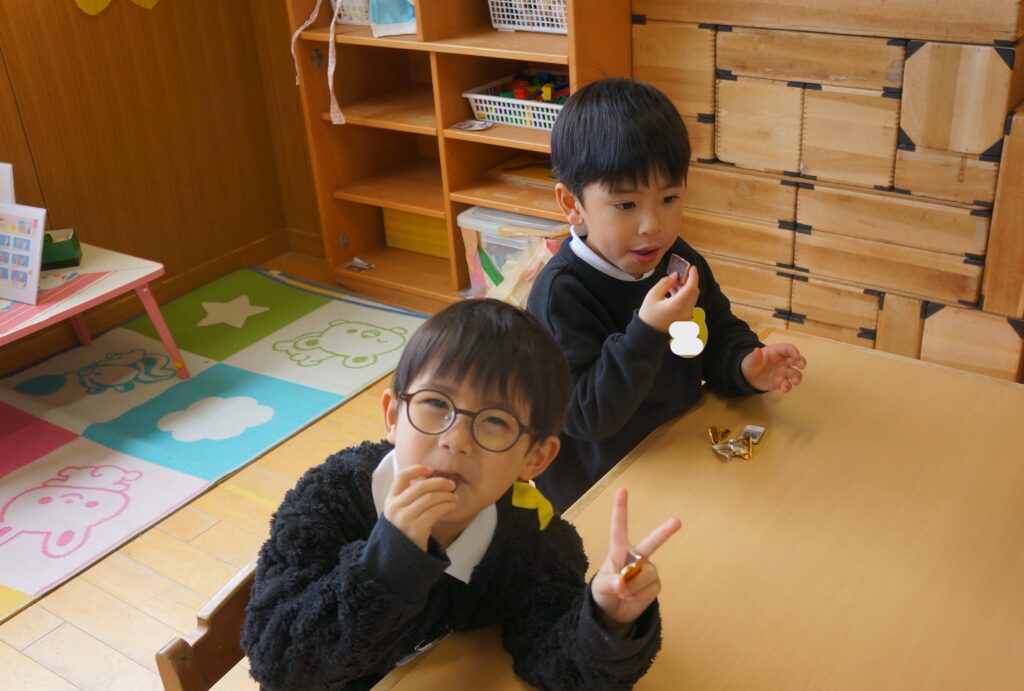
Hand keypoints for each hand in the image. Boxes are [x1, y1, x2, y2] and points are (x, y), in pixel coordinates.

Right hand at [383, 465, 457, 550]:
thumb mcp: (400, 512)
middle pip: (420, 486)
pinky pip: (435, 511)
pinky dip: (446, 506)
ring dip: (446, 496)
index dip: (417, 469)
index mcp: (390, 500)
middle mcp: (395, 507)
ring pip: (430, 498)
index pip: (401, 476)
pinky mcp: (416, 529)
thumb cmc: (405, 531)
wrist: (402, 557)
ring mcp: (404, 518)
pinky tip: (452, 506)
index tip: (431, 469)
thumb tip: (432, 478)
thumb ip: (409, 497)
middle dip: (439, 483)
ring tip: (454, 498)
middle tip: (451, 485)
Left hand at [592, 489, 681, 635]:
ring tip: (624, 593)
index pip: (619, 527)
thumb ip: (609, 583)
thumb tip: (622, 582)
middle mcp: (636, 557)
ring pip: (648, 573)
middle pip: (651, 543)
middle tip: (677, 521)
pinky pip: (652, 587)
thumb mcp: (599, 588)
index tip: (622, 490)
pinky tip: (632, 598)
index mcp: (619, 551)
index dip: (620, 509)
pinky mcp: (654, 584)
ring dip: (635, 586)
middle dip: (664, 532)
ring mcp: (647, 570)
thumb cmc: (603, 593)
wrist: (612, 613)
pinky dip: (640, 595)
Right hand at [638, 265, 700, 333]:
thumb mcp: (653, 295)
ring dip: (686, 288)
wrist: (647, 334)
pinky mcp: (685, 319)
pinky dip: (684, 296)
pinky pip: (688, 304)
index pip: (691, 287)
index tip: (692, 267)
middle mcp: (686, 311)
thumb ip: (665, 282)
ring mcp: (687, 316)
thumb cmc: (648, 314)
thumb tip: (675, 276)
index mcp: (677, 305)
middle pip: (694, 292)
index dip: (693, 276)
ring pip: (692, 298)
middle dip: (689, 281)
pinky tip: (674, 292)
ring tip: (673, 283)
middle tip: (681, 274)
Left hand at [741, 343, 805, 392]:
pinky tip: (783, 388)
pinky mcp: (781, 382)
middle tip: (801, 366)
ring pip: (795, 373)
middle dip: (801, 362)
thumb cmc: (752, 363)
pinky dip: (787, 386)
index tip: (796, 356)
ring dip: (797, 377)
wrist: (748, 377)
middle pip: (796, 360)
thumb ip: (755, 356)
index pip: (788, 349)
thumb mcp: (751, 360)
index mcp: (777, 352)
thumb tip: (757, 350)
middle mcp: (783, 361)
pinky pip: (787, 384)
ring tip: (795, 381)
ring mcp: (783, 372)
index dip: (794, 351)